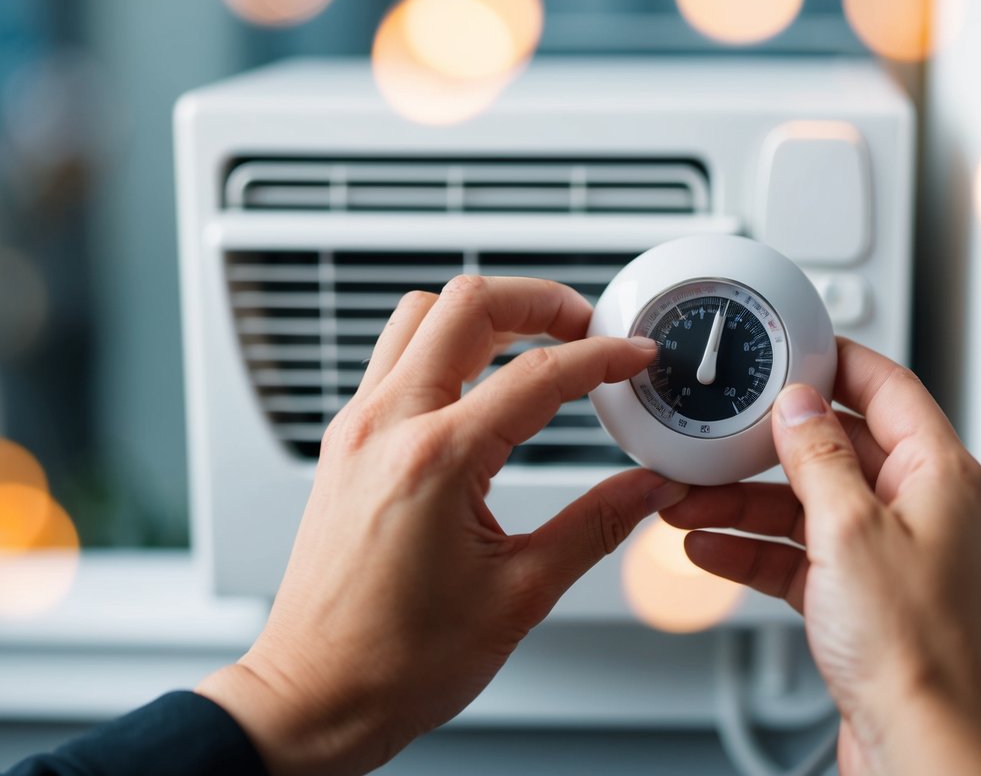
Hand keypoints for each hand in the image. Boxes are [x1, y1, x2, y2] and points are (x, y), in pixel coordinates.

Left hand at [197, 276, 687, 775]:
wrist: (314, 697)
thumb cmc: (395, 662)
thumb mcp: (520, 594)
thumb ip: (595, 525)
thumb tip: (648, 488)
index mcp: (434, 461)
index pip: (538, 374)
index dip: (602, 357)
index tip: (634, 358)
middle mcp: (385, 428)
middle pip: (465, 304)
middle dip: (539, 301)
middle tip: (586, 325)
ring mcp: (356, 430)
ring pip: (419, 315)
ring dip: (484, 314)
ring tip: (537, 340)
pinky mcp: (345, 444)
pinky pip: (395, 358)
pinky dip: (445, 345)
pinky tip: (481, 381)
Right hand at [662, 338, 980, 775]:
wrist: (919, 748)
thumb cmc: (914, 652)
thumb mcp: (849, 530)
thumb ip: (820, 458)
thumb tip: (800, 405)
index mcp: (939, 476)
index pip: (888, 390)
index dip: (837, 364)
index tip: (790, 350)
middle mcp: (920, 510)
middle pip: (835, 452)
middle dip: (766, 451)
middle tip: (716, 441)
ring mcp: (889, 556)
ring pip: (808, 507)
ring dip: (746, 505)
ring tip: (688, 504)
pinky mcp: (860, 598)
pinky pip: (800, 556)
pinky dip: (754, 551)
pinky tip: (709, 551)